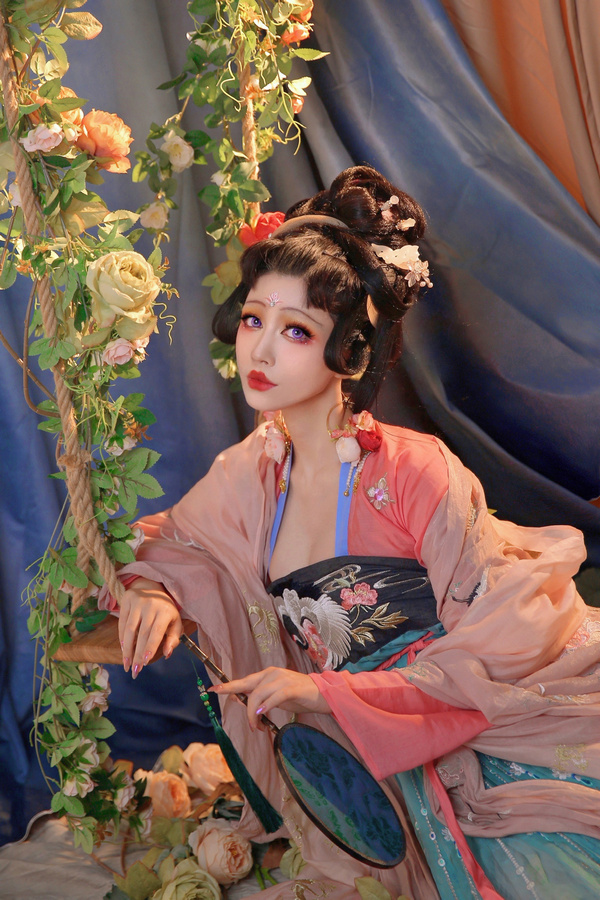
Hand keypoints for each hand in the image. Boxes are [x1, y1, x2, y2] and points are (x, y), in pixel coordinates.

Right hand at [118, 577, 182, 677]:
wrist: (152, 587)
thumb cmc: (165, 610)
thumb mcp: (175, 621)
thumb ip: (173, 638)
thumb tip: (167, 653)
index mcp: (166, 610)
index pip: (156, 631)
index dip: (150, 647)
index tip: (145, 662)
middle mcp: (151, 604)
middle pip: (142, 633)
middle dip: (137, 654)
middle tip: (135, 670)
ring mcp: (138, 601)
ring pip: (130, 629)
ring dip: (127, 649)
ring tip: (127, 664)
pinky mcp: (127, 599)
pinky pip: (122, 623)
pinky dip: (122, 638)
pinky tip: (123, 649)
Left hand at [213, 667, 331, 728]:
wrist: (323, 694)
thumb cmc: (299, 696)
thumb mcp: (277, 697)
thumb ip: (261, 698)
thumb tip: (242, 702)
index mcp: (267, 674)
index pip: (244, 680)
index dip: (229, 685)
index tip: (213, 689)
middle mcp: (272, 673)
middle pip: (248, 687)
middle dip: (240, 702)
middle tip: (243, 719)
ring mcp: (282, 679)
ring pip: (258, 695)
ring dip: (254, 714)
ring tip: (258, 727)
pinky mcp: (291, 688)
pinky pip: (274, 697)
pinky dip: (266, 706)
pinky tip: (262, 715)